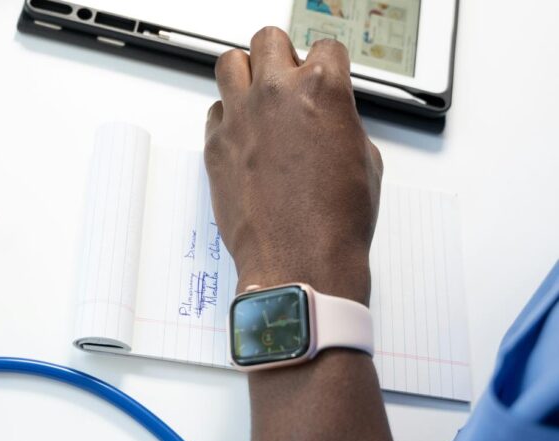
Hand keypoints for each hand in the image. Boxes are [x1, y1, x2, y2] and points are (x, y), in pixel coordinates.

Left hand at [204, 27, 382, 304]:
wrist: (300, 261)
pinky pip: (214, 112)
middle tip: (286, 78)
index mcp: (322, 89)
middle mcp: (276, 94)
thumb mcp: (364, 160)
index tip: (322, 73)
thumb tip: (330, 117)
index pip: (325, 46)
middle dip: (281, 55)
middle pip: (268, 39)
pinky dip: (227, 117)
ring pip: (229, 62)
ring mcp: (240, 118)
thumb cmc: (335, 222)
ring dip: (246, 74)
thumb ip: (342, 122)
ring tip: (256, 96)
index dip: (327, 62)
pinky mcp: (215, 145)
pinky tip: (242, 135)